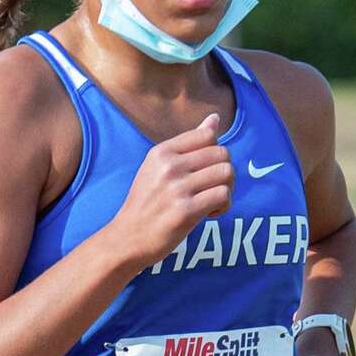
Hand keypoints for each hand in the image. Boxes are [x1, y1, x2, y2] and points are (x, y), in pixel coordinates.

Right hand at [111, 113, 233, 267]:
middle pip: (222, 153)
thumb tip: (215, 118)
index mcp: (162, 151)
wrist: (128, 238)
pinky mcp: (185, 211)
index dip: (215, 152)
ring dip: (227, 188)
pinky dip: (224, 206)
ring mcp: (177, 188)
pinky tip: (211, 213)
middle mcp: (169, 166)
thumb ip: (189, 144)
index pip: (207, 134)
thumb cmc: (147, 202)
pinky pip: (223, 195)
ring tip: (213, 201)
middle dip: (225, 172)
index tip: (205, 170)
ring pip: (226, 173)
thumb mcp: (159, 167)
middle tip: (212, 189)